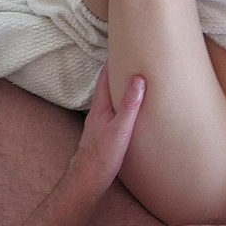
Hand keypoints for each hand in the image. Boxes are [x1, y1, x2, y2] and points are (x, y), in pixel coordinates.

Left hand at [71, 65, 145, 187]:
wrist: (87, 181)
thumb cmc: (102, 156)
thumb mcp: (120, 129)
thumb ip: (130, 104)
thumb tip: (138, 78)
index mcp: (101, 106)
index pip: (106, 75)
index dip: (114, 60)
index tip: (125, 44)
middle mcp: (98, 111)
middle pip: (108, 84)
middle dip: (119, 71)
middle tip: (133, 58)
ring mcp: (100, 122)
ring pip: (111, 98)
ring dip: (121, 88)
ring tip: (136, 80)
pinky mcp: (104, 133)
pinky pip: (115, 111)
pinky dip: (123, 103)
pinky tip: (131, 110)